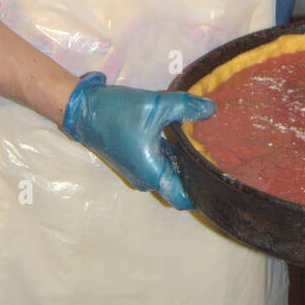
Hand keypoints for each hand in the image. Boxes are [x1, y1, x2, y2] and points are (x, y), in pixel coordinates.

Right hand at [62, 72, 215, 209]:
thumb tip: (212, 109)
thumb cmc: (117, 113)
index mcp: (153, 174)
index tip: (220, 176)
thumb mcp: (155, 106)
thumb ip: (185, 107)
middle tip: (219, 155)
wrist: (84, 109)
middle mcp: (147, 178)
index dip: (203, 192)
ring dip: (183, 161)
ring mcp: (139, 169)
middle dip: (197, 172)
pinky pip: (160, 162)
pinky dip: (172, 153)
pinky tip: (184, 136)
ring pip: (170, 172)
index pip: (184, 198)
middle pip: (180, 184)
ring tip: (206, 143)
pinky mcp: (135, 158)